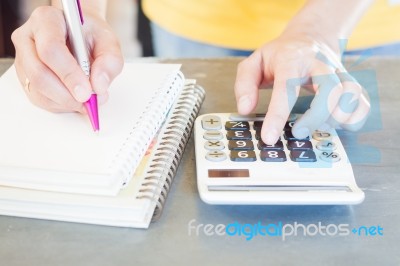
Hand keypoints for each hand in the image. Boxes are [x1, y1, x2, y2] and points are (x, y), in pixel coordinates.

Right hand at [12, 6, 122, 112]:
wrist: (81, 36)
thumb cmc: (91, 36)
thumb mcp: (109, 41)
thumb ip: (110, 61)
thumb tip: (99, 86)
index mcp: (46, 20)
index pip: (50, 49)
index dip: (69, 74)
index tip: (87, 92)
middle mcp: (28, 38)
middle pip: (39, 73)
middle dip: (67, 94)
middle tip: (89, 102)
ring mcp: (23, 59)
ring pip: (37, 89)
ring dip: (66, 102)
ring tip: (87, 100)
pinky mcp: (25, 77)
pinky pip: (39, 99)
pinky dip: (61, 105)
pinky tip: (76, 100)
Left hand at [234, 32, 369, 144]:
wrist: (310, 38)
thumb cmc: (280, 55)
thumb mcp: (254, 63)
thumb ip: (244, 84)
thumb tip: (245, 109)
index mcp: (291, 60)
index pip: (287, 87)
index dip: (278, 115)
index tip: (270, 138)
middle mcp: (320, 65)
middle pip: (331, 89)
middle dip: (316, 117)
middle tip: (298, 132)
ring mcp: (338, 74)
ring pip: (352, 95)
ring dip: (337, 118)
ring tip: (318, 127)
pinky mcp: (350, 84)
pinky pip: (362, 103)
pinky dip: (354, 119)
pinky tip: (335, 125)